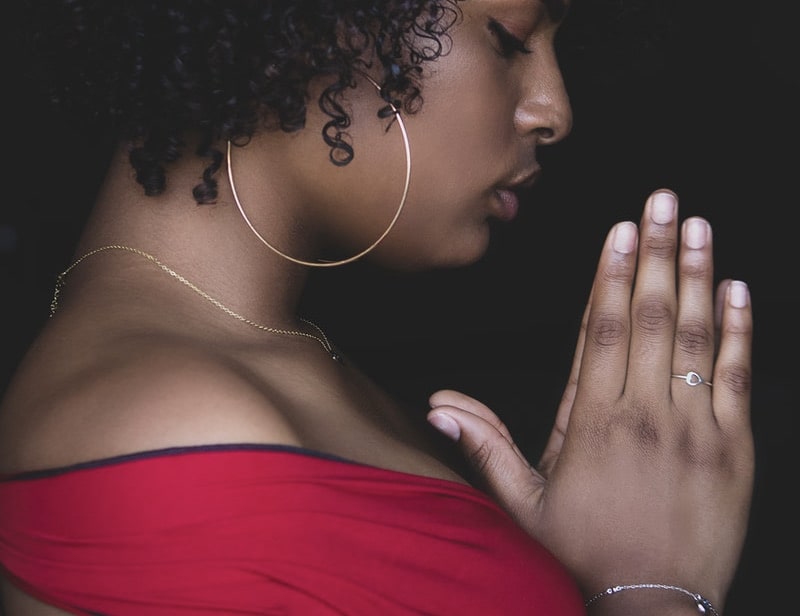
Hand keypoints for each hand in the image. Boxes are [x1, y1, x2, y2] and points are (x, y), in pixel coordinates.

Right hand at [427, 189, 753, 611]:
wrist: (650, 608)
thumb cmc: (583, 552)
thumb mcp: (523, 501)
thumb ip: (484, 444)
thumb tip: (439, 404)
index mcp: (593, 421)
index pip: (602, 330)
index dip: (612, 275)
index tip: (620, 230)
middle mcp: (644, 414)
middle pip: (649, 317)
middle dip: (656, 251)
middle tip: (663, 200)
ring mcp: (694, 429)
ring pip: (694, 337)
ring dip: (698, 276)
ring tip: (698, 227)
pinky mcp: (733, 450)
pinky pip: (735, 378)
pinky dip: (739, 332)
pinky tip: (739, 291)